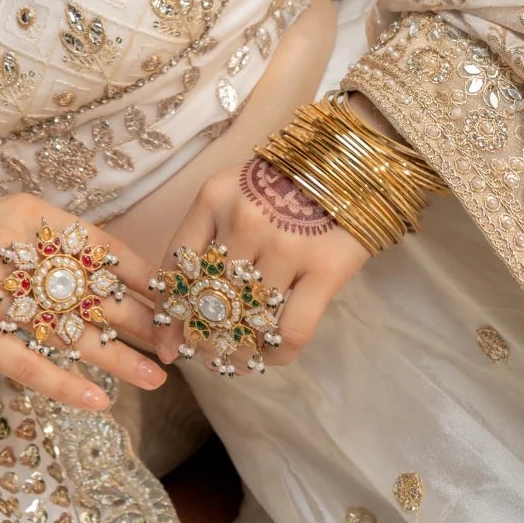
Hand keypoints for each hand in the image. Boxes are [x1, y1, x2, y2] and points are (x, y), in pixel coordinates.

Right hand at [0, 194, 167, 411]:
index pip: (102, 247)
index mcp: (30, 216)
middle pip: (93, 290)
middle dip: (141, 320)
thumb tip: (116, 276)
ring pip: (68, 330)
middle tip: (178, 342)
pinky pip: (25, 363)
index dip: (143, 277)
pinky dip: (63, 383)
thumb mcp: (5, 224)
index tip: (176, 299)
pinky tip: (98, 401)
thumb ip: (52, 245)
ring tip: (157, 377)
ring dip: (117, 357)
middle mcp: (14, 248)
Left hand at [154, 155, 369, 372]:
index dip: (169, 315)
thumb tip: (185, 305)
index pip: (176, 269)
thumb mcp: (237, 191)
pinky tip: (270, 354)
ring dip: (237, 350)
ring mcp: (286, 245)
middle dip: (202, 338)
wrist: (354, 162)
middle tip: (207, 354)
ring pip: (247, 321)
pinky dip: (274, 353)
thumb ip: (210, 235)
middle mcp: (244, 221)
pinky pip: (290, 331)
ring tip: (236, 359)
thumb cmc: (286, 181)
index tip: (169, 342)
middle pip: (208, 300)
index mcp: (213, 199)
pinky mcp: (325, 268)